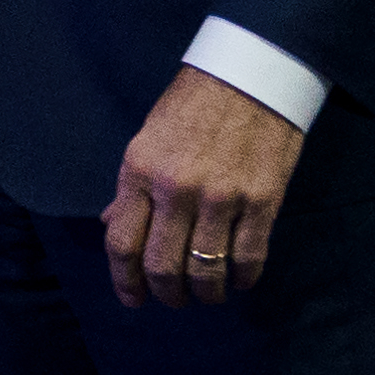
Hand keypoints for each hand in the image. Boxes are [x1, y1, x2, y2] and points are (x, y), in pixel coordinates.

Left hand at [104, 65, 304, 310]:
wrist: (250, 76)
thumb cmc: (192, 105)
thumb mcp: (147, 138)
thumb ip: (130, 187)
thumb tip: (112, 224)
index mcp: (140, 170)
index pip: (121, 243)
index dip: (124, 281)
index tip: (133, 298)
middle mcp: (176, 189)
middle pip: (161, 266)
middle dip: (166, 294)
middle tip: (174, 298)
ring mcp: (221, 198)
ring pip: (205, 272)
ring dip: (205, 294)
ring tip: (207, 294)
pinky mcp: (262, 202)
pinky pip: (248, 259)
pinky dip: (241, 280)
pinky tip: (238, 281)